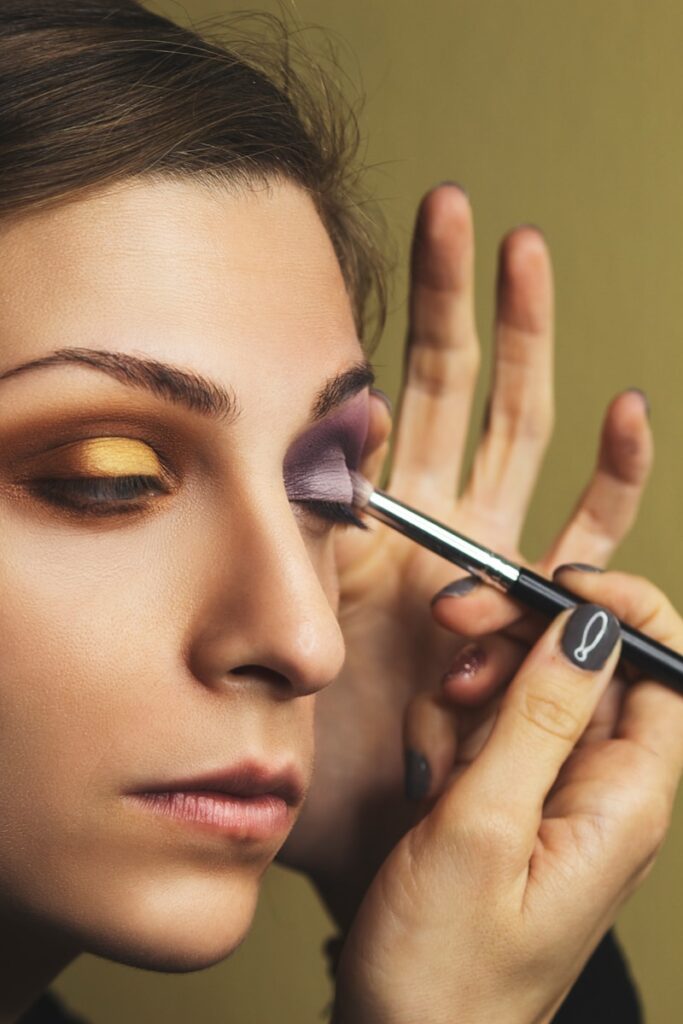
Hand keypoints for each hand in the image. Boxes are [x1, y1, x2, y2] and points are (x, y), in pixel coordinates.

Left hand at [277, 184, 652, 926]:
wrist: (360, 821)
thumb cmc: (312, 731)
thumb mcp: (295, 608)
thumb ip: (309, 525)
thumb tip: (322, 429)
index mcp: (377, 514)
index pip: (403, 384)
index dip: (420, 307)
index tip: (428, 227)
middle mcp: (438, 520)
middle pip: (464, 383)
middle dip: (471, 298)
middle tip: (470, 213)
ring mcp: (490, 554)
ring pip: (524, 431)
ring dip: (534, 348)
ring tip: (535, 261)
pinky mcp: (533, 605)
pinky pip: (588, 527)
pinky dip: (611, 472)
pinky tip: (625, 412)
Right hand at [331, 570, 682, 1023]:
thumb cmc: (443, 967)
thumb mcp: (483, 828)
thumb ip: (539, 717)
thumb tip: (591, 624)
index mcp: (625, 798)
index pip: (666, 666)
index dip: (621, 609)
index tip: (551, 586)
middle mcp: (599, 788)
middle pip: (581, 660)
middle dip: (515, 633)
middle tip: (454, 626)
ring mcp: (549, 792)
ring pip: (520, 684)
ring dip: (468, 691)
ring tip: (434, 755)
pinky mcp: (504, 799)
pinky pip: (483, 725)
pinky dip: (446, 729)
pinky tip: (424, 777)